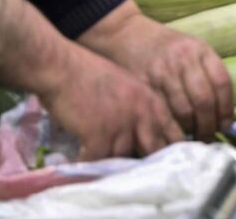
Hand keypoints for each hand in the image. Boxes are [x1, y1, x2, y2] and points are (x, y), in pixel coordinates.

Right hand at [38, 42, 182, 159]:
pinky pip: (99, 161)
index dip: (169, 151)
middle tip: (134, 169)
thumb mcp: (126, 89)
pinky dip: (90, 165)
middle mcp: (143, 114)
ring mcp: (123, 126)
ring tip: (104, 165)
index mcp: (152, 102)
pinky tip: (83, 162)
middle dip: (146, 163)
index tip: (159, 160)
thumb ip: (139, 111)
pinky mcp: (100, 135)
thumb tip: (143, 138)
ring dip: (114, 165)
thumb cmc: (88, 74)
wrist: (61, 66)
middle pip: (154, 152)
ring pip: (125, 160)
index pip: (174, 135)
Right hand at [80, 1, 233, 139]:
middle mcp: (182, 59)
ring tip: (192, 138)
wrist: (125, 33)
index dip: (227, 110)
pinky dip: (170, 126)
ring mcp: (161, 71)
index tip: (225, 126)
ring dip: (190, 130)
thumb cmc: (164, 46)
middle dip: (209, 126)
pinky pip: (162, 112)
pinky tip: (172, 131)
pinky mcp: (142, 83)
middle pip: (204, 100)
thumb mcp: (191, 48)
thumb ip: (207, 73)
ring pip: (183, 111)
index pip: (222, 83)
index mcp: (199, 49)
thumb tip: (223, 114)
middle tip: (208, 137)